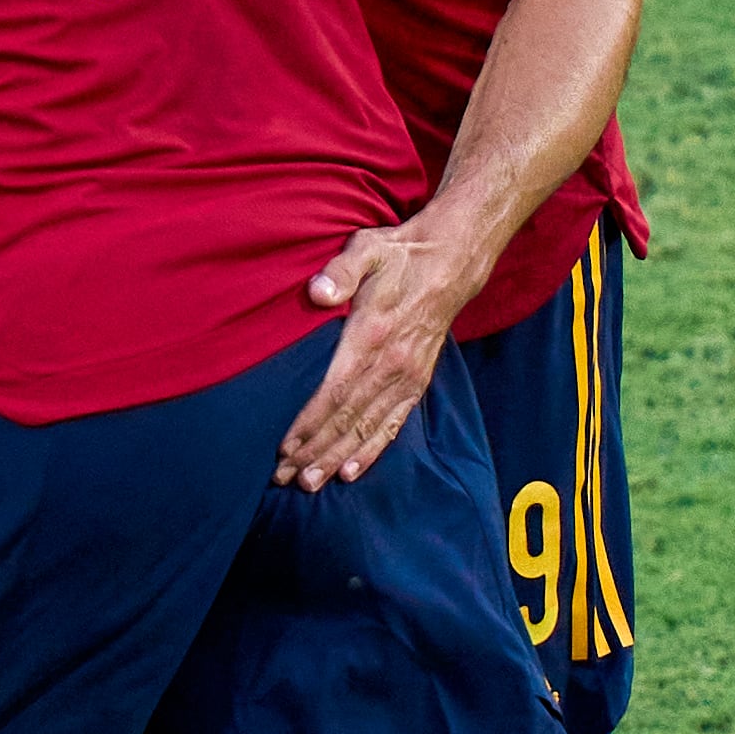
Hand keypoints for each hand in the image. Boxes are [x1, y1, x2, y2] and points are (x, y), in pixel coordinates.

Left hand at [273, 221, 481, 489]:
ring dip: (337, 458)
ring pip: (367, 428)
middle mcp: (390, 364)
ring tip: (311, 484)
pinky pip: (393, 424)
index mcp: (370, 335)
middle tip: (286, 478)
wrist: (450, 261)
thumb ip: (340, 271)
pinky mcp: (417, 382)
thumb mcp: (367, 249)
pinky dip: (372, 451)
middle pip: (347, 419)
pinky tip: (352, 472)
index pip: (333, 391)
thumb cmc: (399, 255)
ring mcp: (406, 376)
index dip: (308, 423)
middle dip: (315, 451)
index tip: (284, 447)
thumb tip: (317, 292)